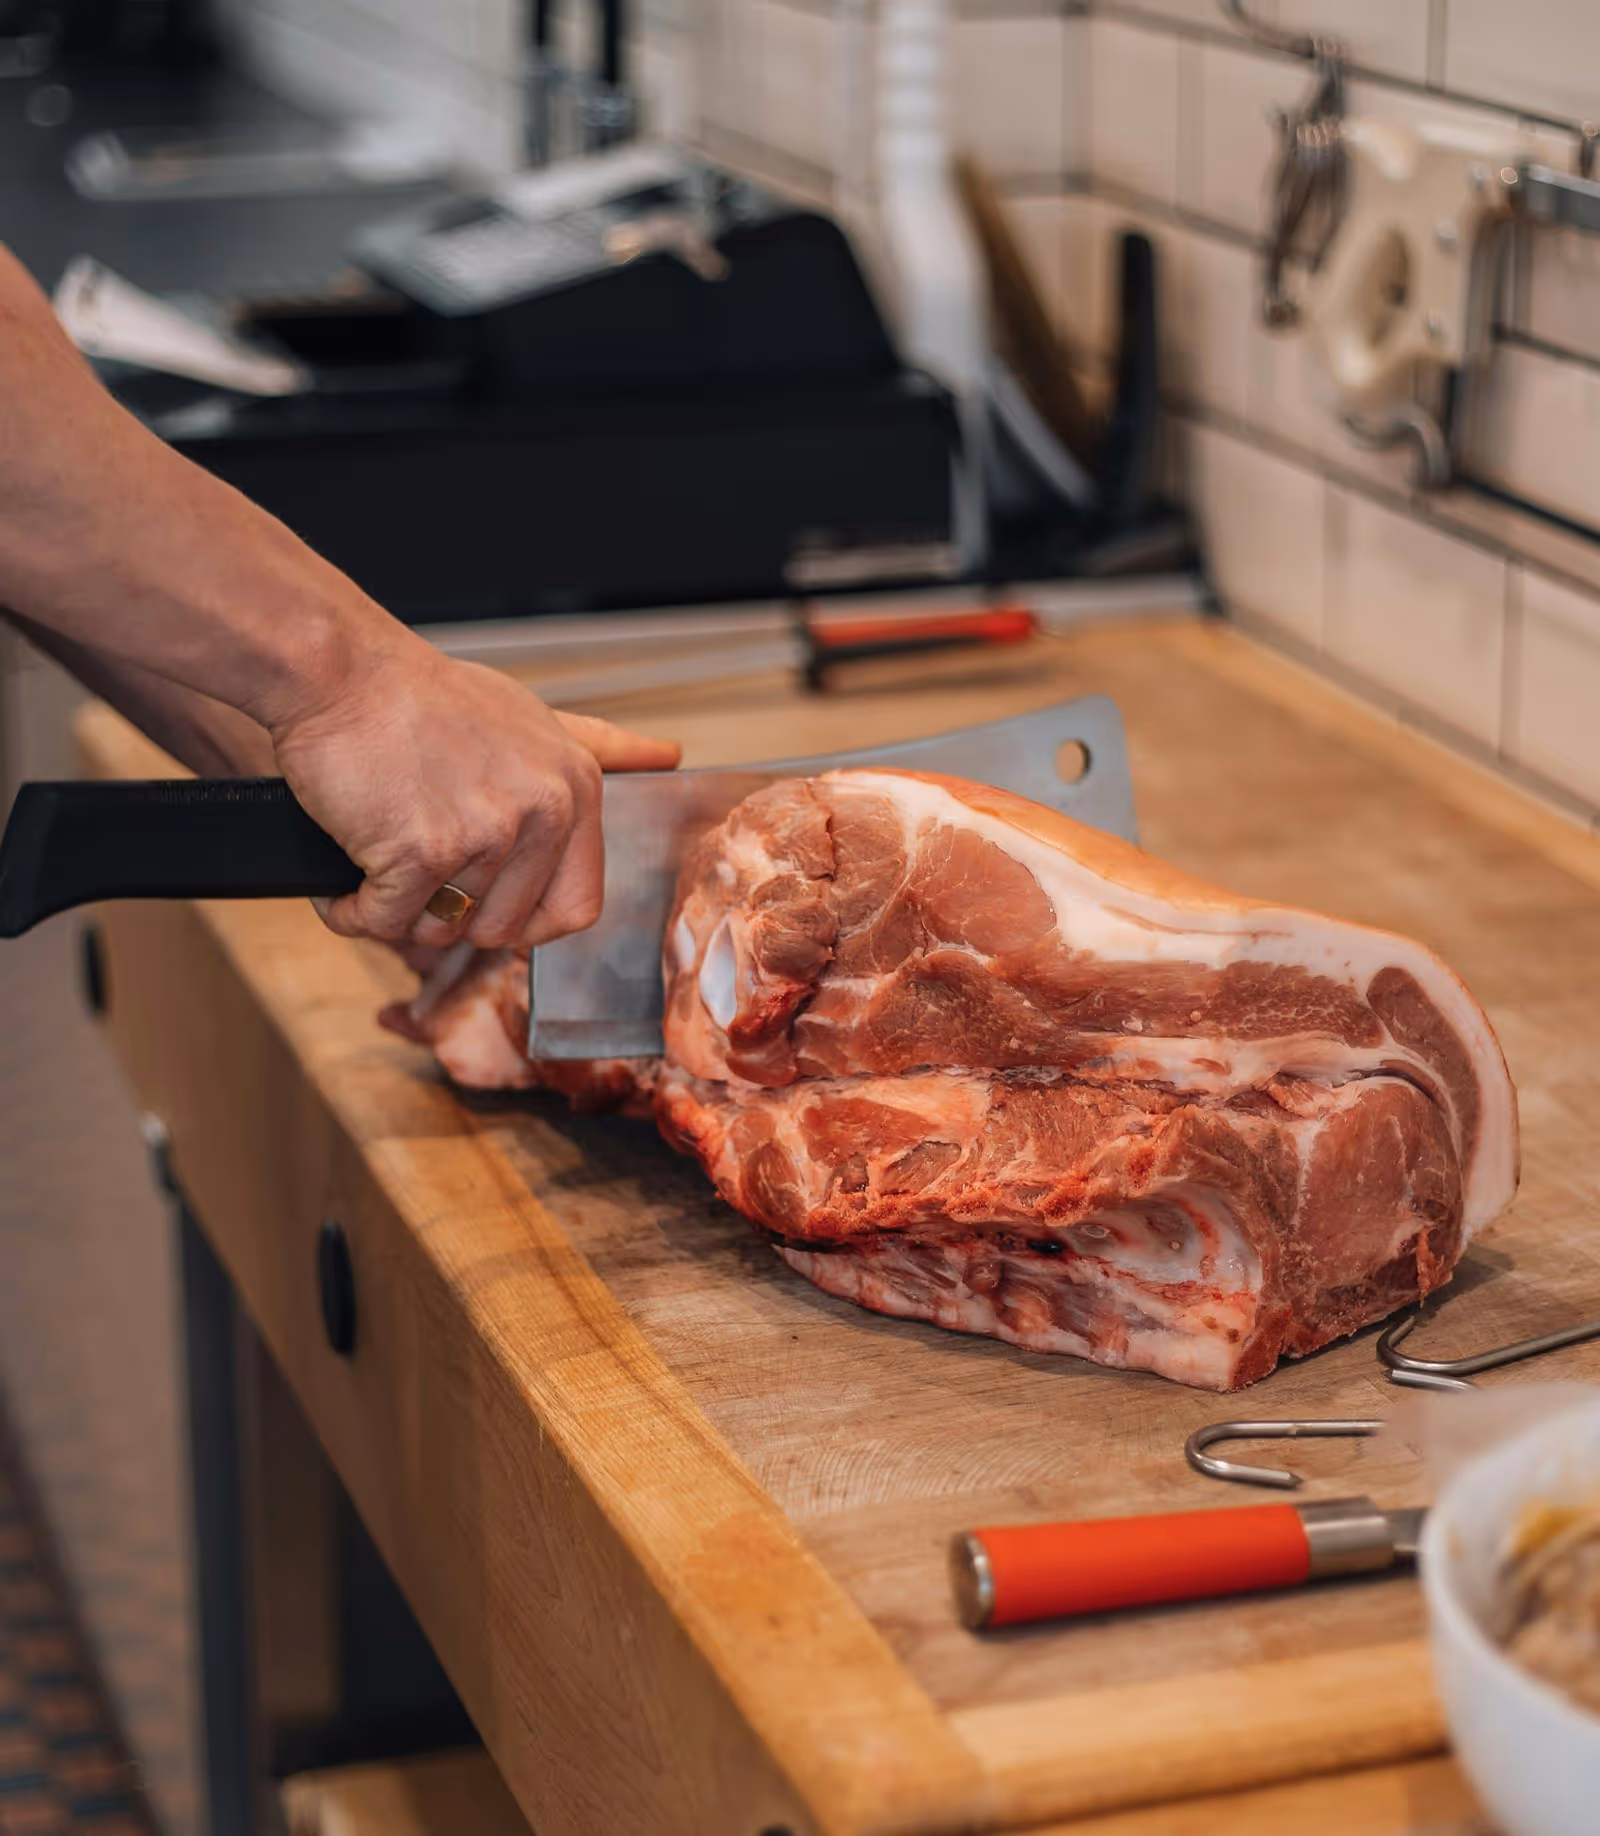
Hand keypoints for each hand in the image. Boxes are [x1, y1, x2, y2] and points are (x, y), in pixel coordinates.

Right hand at [270, 639, 678, 949]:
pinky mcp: (418, 852)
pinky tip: (346, 872)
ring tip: (379, 851)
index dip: (528, 925)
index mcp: (575, 788)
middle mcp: (542, 812)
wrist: (339, 671)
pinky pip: (383, 921)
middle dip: (449, 913)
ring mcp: (483, 833)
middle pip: (501, 928)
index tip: (490, 909)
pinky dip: (351, 909)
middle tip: (415, 863)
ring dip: (396, 907)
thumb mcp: (532, 717)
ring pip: (439, 928)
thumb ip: (599, 747)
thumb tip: (669, 756)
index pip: (578, 908)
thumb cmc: (424, 697)